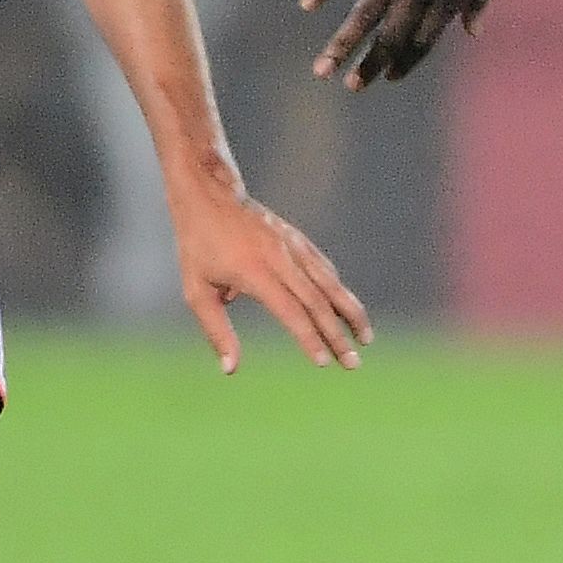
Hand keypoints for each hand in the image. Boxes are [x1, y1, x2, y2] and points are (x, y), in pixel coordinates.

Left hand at [170, 175, 371, 374]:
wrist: (209, 193)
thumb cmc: (198, 246)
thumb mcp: (196, 290)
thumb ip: (216, 331)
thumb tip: (230, 370)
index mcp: (256, 272)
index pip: (291, 311)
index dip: (309, 338)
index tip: (324, 363)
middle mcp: (281, 258)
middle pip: (318, 303)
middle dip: (338, 336)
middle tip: (353, 364)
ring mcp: (292, 246)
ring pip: (330, 283)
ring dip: (351, 313)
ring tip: (366, 338)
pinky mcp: (296, 239)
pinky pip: (323, 268)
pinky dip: (338, 291)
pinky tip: (346, 309)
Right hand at [299, 0, 519, 90]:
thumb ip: (479, 1)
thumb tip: (472, 33)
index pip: (422, 40)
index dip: (405, 61)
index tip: (389, 76)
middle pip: (391, 34)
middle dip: (370, 64)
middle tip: (351, 87)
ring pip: (367, 11)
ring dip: (344, 43)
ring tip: (322, 69)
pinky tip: (308, 5)